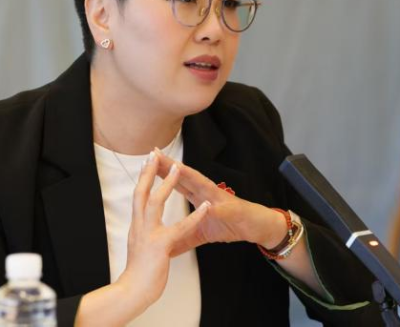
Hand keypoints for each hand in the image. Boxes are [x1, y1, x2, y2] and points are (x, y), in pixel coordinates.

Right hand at [115, 151, 210, 311]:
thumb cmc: (137, 274)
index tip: (146, 162)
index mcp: (136, 226)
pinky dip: (194, 216)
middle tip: (154, 153)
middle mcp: (139, 226)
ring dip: (168, 184)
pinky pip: (180, 228)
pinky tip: (205, 206)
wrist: (131, 292)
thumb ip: (144, 238)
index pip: (139, 196)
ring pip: (156, 202)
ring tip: (178, 168)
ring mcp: (148, 235)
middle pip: (142, 192)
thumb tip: (144, 233)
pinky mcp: (159, 246)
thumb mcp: (140, 250)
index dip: (143, 178)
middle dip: (150, 172)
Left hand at [153, 151, 286, 255]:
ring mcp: (220, 198)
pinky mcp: (232, 210)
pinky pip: (221, 208)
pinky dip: (215, 206)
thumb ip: (183, 235)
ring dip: (190, 176)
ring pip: (202, 185)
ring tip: (175, 167)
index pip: (175, 182)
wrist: (256, 227)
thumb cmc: (230, 224)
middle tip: (153, 154)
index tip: (143, 166)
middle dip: (169, 165)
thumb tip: (166, 246)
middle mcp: (207, 192)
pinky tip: (208, 203)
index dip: (160, 174)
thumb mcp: (200, 232)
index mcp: (198, 196)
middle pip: (185, 177)